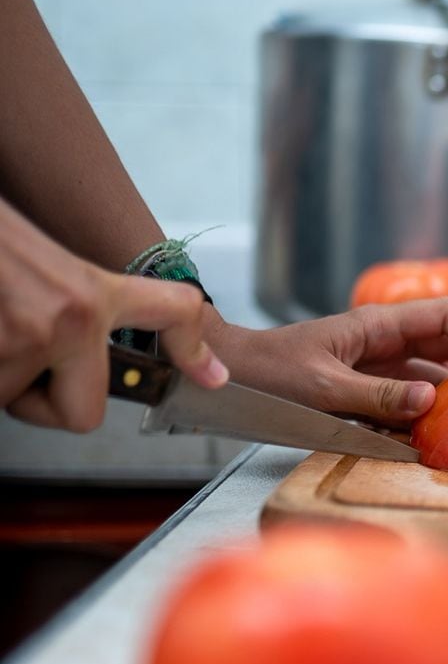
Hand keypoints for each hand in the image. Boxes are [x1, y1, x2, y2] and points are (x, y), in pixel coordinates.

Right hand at [0, 198, 227, 431]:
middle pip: (81, 415)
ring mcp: (21, 343)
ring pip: (19, 404)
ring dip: (5, 379)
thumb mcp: (56, 267)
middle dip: (48, 400)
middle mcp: (67, 321)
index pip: (171, 312)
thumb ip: (92, 308)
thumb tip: (155, 346)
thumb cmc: (1, 249)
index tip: (211, 377)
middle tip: (28, 361)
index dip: (192, 348)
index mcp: (91, 294)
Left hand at [210, 297, 447, 426]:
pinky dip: (431, 413)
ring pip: (434, 372)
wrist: (219, 379)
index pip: (446, 318)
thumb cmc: (263, 376)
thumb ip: (377, 395)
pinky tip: (447, 433)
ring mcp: (375, 365)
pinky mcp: (365, 390)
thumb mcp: (321, 389)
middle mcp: (383, 340)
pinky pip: (409, 397)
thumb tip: (432, 398)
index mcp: (377, 325)